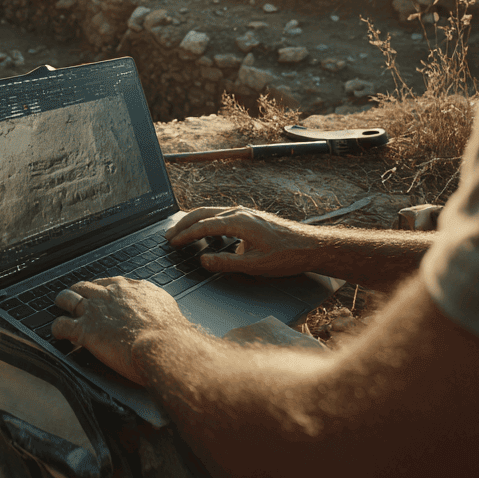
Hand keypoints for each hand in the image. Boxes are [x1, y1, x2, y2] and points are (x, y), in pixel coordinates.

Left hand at [51, 277, 192, 385]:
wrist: (165, 346)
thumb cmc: (171, 332)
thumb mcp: (165, 307)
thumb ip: (155, 304)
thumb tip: (156, 310)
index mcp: (130, 288)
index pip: (108, 282)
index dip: (100, 288)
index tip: (98, 293)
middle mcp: (109, 294)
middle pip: (85, 287)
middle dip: (78, 291)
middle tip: (75, 297)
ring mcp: (95, 310)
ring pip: (69, 299)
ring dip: (63, 303)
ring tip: (61, 307)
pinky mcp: (85, 330)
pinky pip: (61, 325)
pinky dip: (57, 329)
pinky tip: (58, 334)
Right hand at [166, 206, 317, 276]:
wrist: (310, 246)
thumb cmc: (286, 255)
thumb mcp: (254, 265)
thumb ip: (226, 263)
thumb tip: (203, 260)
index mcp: (238, 222)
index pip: (203, 226)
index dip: (185, 235)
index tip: (172, 243)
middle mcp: (239, 213)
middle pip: (203, 214)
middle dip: (183, 225)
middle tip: (168, 236)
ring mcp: (245, 213)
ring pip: (211, 212)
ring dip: (194, 221)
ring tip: (181, 232)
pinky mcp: (249, 217)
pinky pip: (221, 215)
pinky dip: (206, 221)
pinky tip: (205, 232)